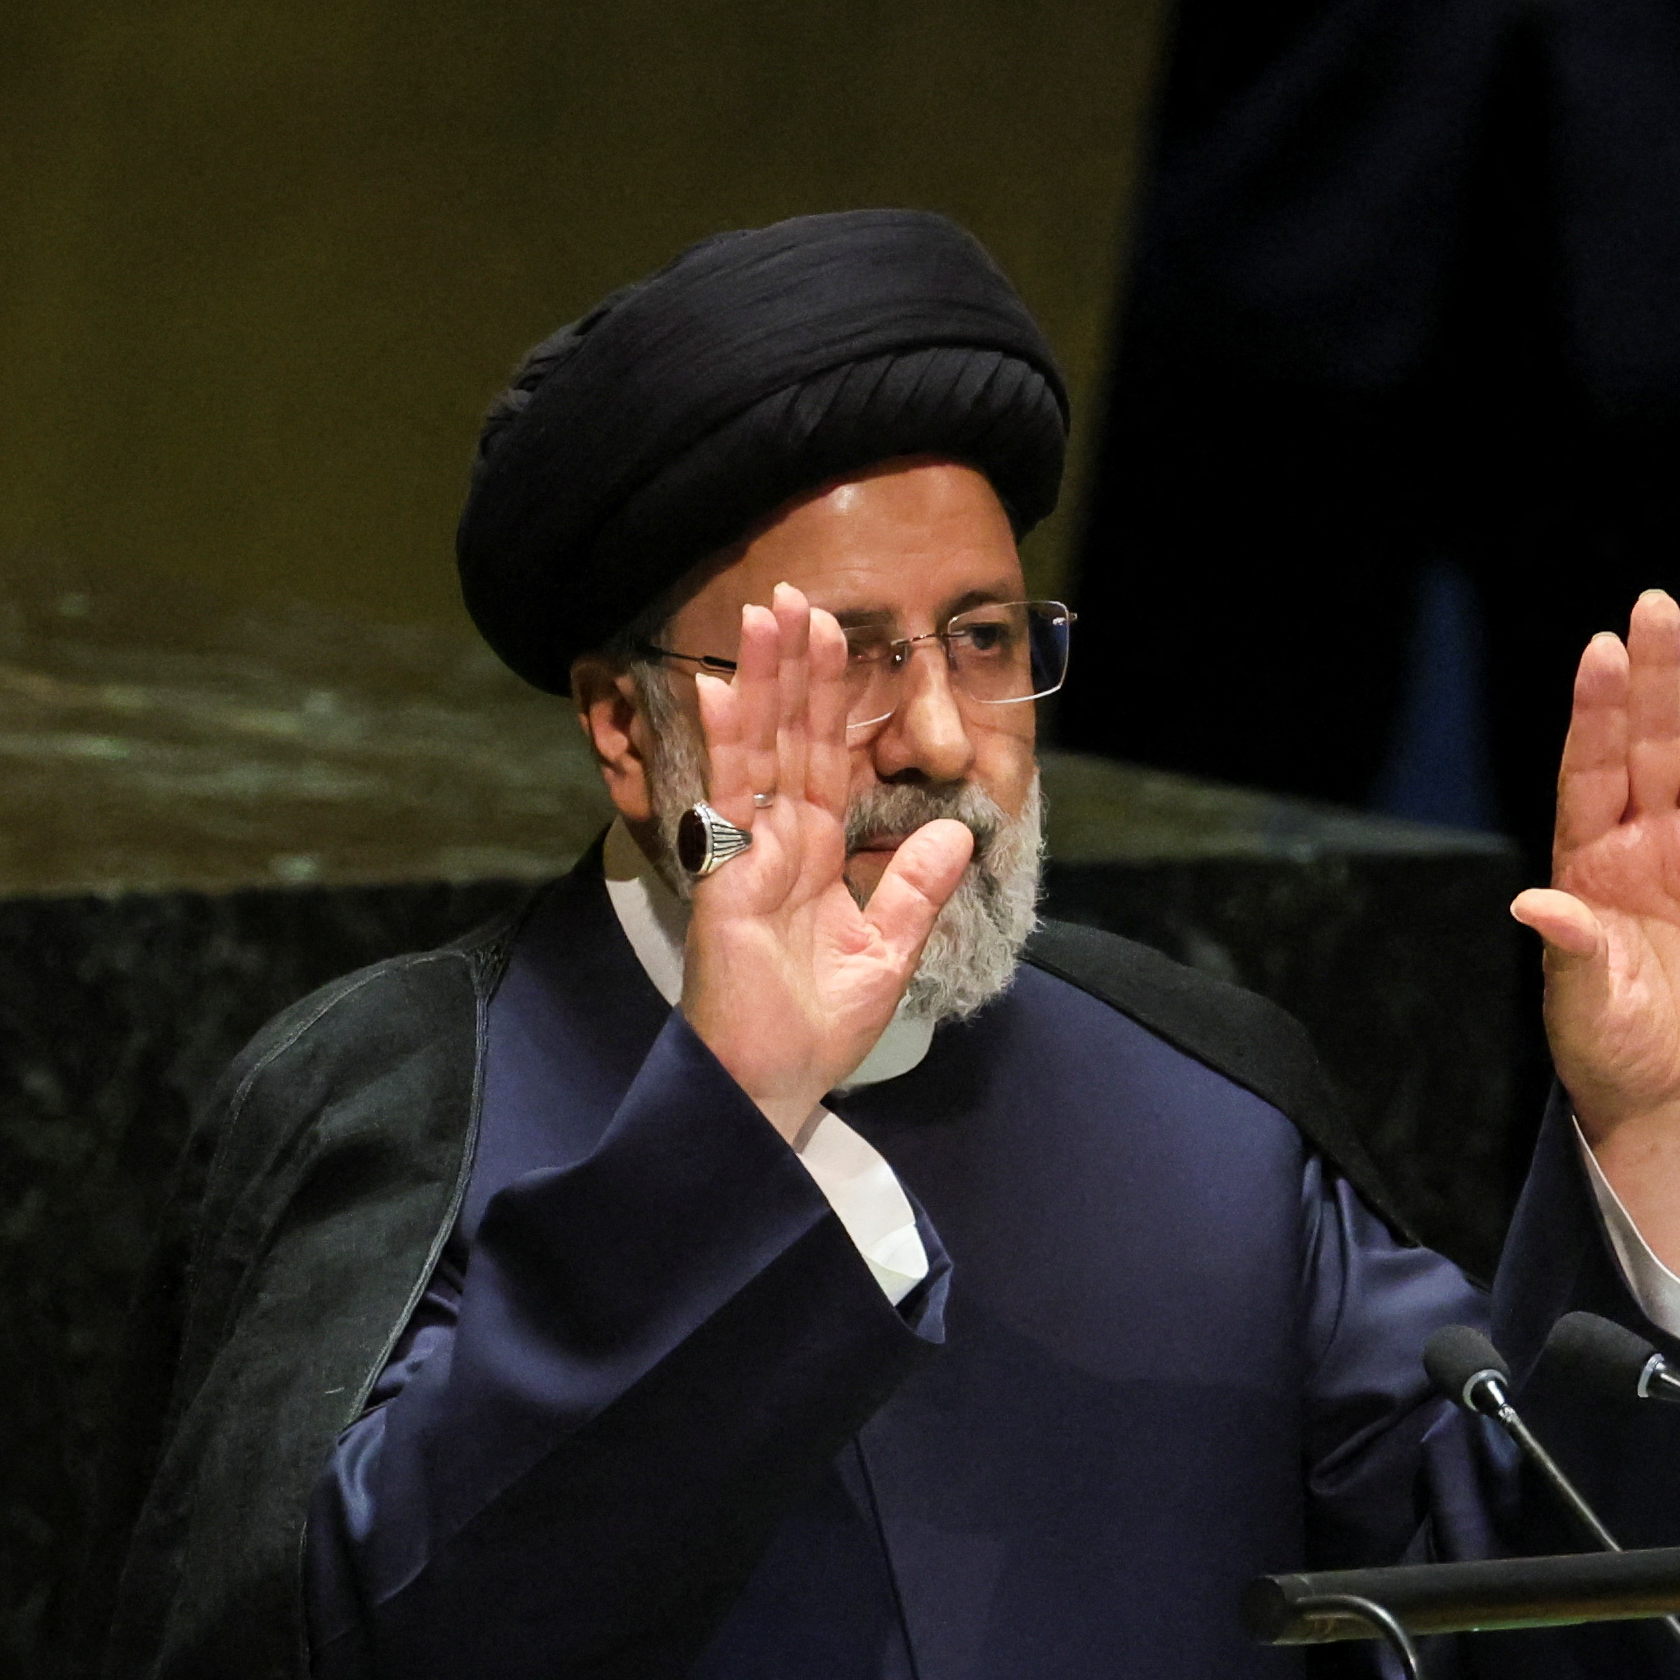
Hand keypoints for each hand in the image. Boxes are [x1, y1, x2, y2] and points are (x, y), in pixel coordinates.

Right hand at [675, 587, 974, 1142]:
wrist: (775, 1084)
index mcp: (815, 856)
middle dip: (793, 668)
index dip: (829, 698)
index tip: (834, 635)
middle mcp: (777, 844)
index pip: (824, 760)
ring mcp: (748, 856)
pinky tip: (722, 692)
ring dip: (759, 684)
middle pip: (789, 739)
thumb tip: (957, 830)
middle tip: (792, 595)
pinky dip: (725, 748)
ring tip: (763, 618)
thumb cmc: (817, 1030)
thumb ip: (916, 888)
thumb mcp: (888, 952)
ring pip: (757, 754)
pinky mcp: (726, 880)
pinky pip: (728, 804)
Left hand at [1523, 596, 1679, 1283]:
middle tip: (1657, 606)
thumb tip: (1534, 904)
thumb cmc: (1611, 1045)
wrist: (1675, 1090)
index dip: (1596, 712)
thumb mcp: (1586, 1006)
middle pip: (1649, 744)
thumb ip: (1573, 951)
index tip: (1600, 649)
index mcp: (1589, 862)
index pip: (1591, 770)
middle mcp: (1645, 841)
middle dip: (1654, 678)